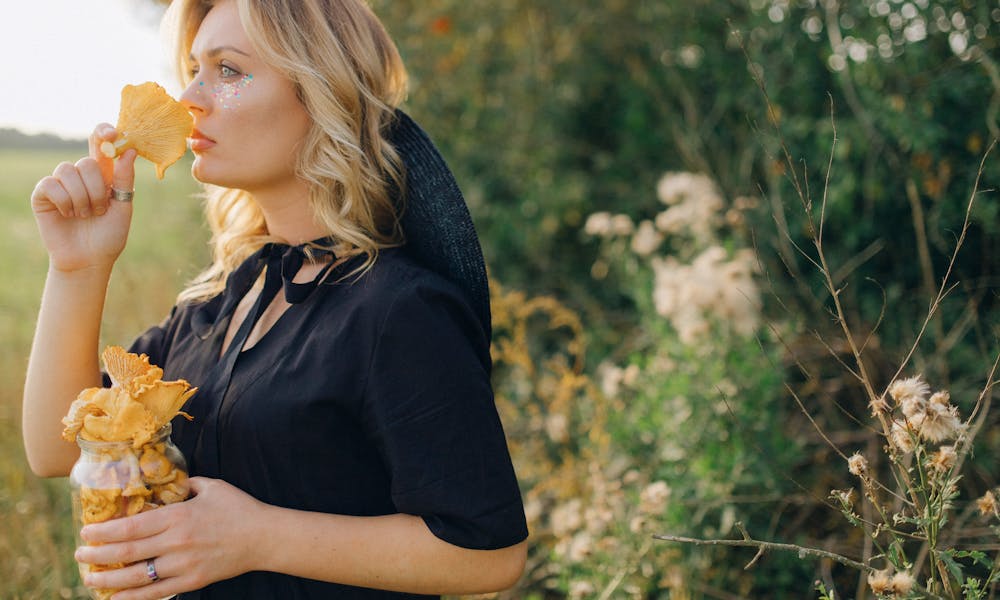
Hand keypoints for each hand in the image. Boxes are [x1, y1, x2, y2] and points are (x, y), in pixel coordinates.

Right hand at [30, 123, 137, 272]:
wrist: (89, 259)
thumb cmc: (109, 235)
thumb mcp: (123, 206)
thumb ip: (124, 178)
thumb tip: (129, 150)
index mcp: (103, 175)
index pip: (100, 145)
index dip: (104, 133)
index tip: (112, 133)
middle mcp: (81, 175)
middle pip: (87, 162)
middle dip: (97, 189)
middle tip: (99, 211)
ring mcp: (61, 183)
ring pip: (68, 170)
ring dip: (81, 197)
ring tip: (84, 215)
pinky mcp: (43, 194)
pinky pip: (51, 184)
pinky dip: (64, 201)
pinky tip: (68, 215)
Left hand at [74, 477, 268, 598]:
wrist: (264, 537)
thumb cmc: (238, 508)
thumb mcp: (211, 487)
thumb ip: (184, 485)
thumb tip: (164, 484)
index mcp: (178, 516)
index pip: (131, 527)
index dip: (103, 532)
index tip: (86, 531)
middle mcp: (176, 542)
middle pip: (127, 553)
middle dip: (97, 555)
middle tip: (80, 553)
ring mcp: (183, 565)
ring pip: (136, 577)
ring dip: (108, 579)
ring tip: (90, 578)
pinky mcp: (192, 581)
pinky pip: (156, 593)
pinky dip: (132, 598)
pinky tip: (115, 598)